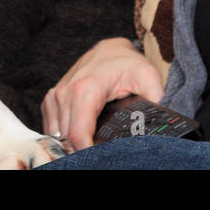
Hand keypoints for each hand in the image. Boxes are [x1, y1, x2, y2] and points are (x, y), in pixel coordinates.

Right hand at [41, 38, 163, 151]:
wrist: (111, 50)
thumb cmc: (129, 64)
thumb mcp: (148, 78)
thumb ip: (155, 100)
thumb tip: (157, 123)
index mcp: (85, 90)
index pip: (77, 136)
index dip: (89, 154)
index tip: (103, 158)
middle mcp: (65, 93)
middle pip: (67, 139)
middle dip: (84, 151)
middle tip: (104, 152)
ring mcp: (56, 96)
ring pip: (58, 136)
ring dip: (72, 144)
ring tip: (94, 143)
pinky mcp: (51, 99)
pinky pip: (52, 128)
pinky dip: (64, 136)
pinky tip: (81, 133)